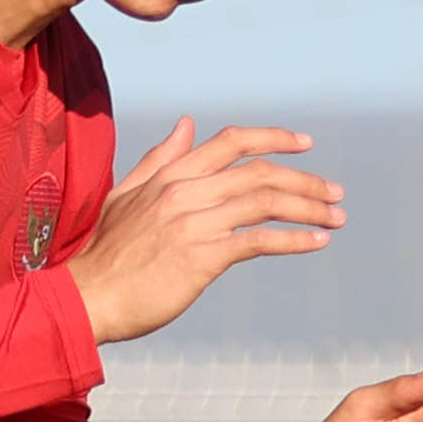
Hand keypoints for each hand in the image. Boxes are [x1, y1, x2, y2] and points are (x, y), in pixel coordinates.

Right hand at [67, 120, 341, 345]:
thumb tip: (187, 124)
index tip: (305, 144)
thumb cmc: (106, 254)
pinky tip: (317, 243)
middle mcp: (186, 191)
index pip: (232, 142)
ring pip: (266, 202)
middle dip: (305, 180)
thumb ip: (160, 159)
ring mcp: (194, 222)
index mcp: (171, 174)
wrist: (86, 298)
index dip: (274, 138)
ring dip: (308, 208)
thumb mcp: (126, 194)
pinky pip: (258, 240)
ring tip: (336, 218)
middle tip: (335, 193)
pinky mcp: (201, 257)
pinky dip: (294, 240)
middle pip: (260, 172)